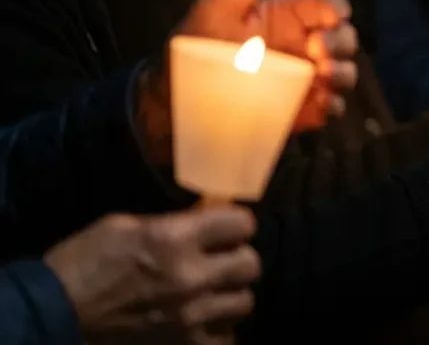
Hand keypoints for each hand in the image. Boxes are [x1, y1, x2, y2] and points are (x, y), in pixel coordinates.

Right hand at [44, 207, 260, 344]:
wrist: (54, 314)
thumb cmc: (84, 262)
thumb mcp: (125, 225)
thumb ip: (173, 223)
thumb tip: (207, 218)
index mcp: (175, 239)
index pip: (243, 224)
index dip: (236, 224)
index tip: (227, 229)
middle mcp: (191, 277)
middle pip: (251, 264)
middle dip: (237, 258)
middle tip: (221, 260)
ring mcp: (190, 316)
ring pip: (244, 302)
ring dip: (230, 295)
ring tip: (212, 292)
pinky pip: (226, 338)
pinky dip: (218, 329)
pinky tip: (203, 320)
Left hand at [136, 0, 359, 162]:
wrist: (174, 100)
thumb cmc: (193, 47)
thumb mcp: (219, 6)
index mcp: (288, 15)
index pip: (329, 4)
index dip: (337, 8)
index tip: (332, 18)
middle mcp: (302, 45)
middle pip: (345, 36)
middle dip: (341, 43)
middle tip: (318, 53)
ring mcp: (304, 79)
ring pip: (345, 72)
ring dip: (344, 74)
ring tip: (323, 77)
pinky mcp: (302, 109)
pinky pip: (332, 106)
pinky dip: (334, 104)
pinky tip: (321, 102)